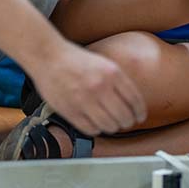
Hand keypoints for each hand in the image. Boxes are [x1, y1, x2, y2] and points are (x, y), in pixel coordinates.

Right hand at [25, 41, 146, 135]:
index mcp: (112, 73)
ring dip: (112, 127)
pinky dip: (96, 129)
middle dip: (127, 121)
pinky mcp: (71, 111)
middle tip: (125, 121)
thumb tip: (132, 103)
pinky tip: (95, 123)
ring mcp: (84, 100)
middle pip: (124, 116)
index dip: (140, 112)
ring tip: (110, 123)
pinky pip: (91, 129)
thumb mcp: (104, 63)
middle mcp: (100, 87)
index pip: (135, 100)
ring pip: (109, 126)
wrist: (48, 57)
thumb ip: (118, 82)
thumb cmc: (75, 60)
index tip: (139, 116)